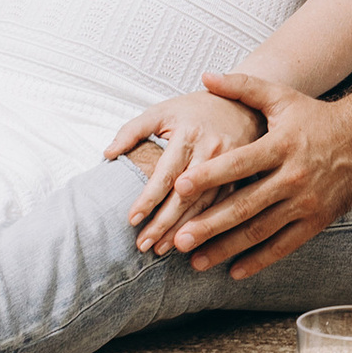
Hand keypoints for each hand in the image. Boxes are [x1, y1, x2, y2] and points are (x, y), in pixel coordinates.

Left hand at [107, 86, 267, 253]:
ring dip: (185, 230)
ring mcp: (230, 166)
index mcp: (188, 135)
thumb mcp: (162, 110)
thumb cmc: (195, 110)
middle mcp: (211, 152)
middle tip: (144, 245)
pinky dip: (210, 226)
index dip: (148, 199)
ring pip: (206, 205)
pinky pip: (225, 205)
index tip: (132, 220)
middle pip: (185, 195)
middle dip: (164, 224)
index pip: (165, 174)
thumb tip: (107, 153)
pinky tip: (195, 242)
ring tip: (163, 249)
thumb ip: (133, 130)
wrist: (243, 103)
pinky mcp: (242, 177)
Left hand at [155, 71, 351, 278]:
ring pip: (260, 231)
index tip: (180, 186)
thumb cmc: (316, 116)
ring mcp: (306, 202)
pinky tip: (234, 271)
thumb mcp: (281, 97)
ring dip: (226, 248)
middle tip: (178, 241)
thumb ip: (242, 87)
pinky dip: (259, 261)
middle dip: (209, 225)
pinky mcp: (317, 221)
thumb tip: (205, 77)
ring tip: (196, 261)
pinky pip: (284, 246)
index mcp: (280, 145)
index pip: (239, 163)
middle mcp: (293, 176)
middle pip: (245, 205)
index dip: (209, 175)